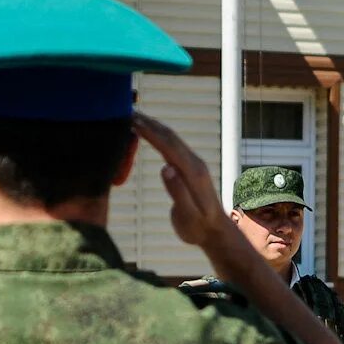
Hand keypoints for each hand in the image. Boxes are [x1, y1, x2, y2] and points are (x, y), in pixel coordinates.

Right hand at [132, 112, 231, 246]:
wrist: (215, 232)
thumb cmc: (198, 228)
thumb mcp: (187, 215)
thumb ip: (178, 192)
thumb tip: (165, 167)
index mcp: (193, 173)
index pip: (169, 146)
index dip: (151, 133)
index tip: (133, 121)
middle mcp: (194, 164)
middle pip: (170, 137)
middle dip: (150, 123)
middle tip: (128, 111)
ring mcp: (193, 164)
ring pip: (172, 139)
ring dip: (154, 126)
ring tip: (135, 117)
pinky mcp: (190, 168)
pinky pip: (172, 146)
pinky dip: (158, 136)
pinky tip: (149, 134)